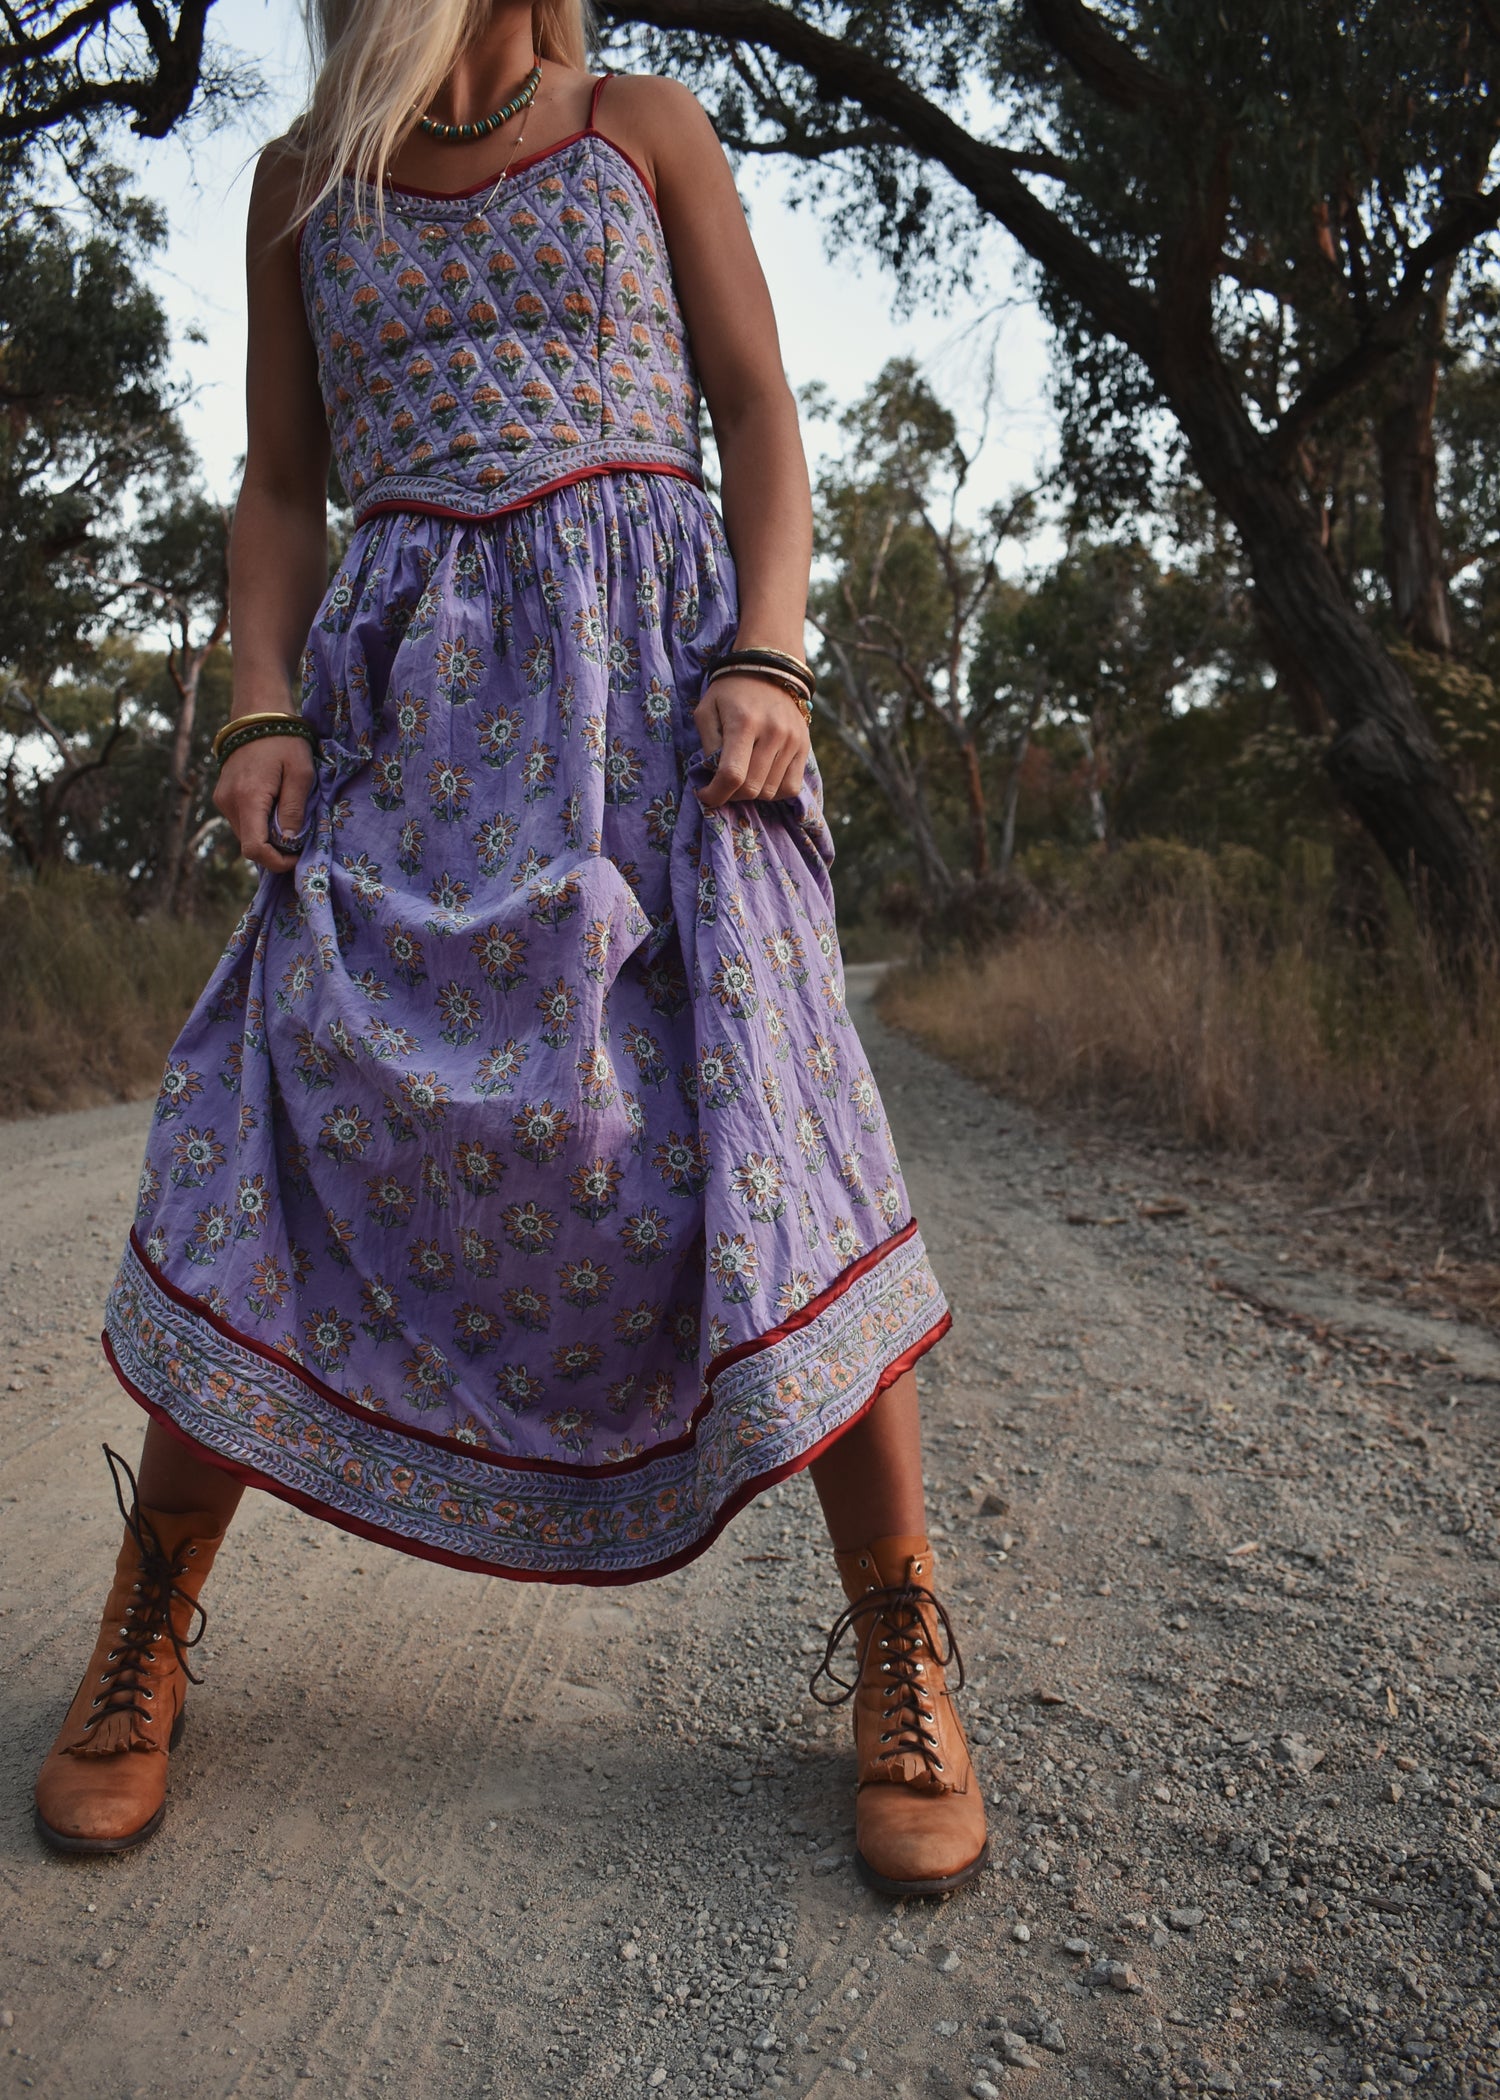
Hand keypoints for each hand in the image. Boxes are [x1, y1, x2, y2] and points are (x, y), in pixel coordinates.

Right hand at [211, 730, 316, 873]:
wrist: (257, 714)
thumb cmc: (284, 741)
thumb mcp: (300, 773)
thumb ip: (294, 809)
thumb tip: (289, 842)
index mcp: (248, 799)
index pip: (254, 849)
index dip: (276, 862)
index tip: (296, 857)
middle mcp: (228, 803)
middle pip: (250, 844)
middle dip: (275, 848)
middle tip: (299, 834)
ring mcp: (222, 799)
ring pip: (246, 834)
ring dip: (267, 835)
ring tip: (288, 815)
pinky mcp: (222, 795)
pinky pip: (242, 820)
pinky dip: (258, 823)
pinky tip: (275, 806)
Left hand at [693, 673, 809, 808]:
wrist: (769, 669)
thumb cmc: (730, 692)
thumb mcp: (707, 710)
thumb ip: (707, 744)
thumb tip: (712, 778)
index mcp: (744, 723)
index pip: (732, 775)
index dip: (715, 794)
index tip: (705, 794)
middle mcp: (772, 733)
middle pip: (752, 788)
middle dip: (731, 795)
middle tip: (722, 785)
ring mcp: (792, 741)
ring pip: (770, 791)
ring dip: (752, 793)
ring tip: (742, 778)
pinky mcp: (804, 746)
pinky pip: (790, 787)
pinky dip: (773, 792)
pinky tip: (762, 780)